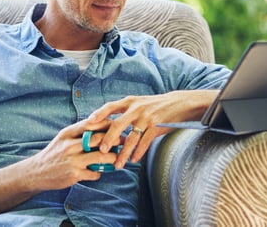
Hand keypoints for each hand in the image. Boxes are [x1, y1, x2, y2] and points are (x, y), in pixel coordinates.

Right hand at [24, 119, 120, 189]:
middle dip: (115, 140)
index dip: (108, 123)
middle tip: (122, 141)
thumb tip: (101, 123)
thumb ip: (80, 130)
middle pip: (100, 139)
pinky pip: (95, 173)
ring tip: (114, 158)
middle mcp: (71, 145)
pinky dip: (99, 172)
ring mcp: (73, 160)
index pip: (92, 123)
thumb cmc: (55, 152)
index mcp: (68, 133)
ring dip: (111, 158)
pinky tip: (97, 171)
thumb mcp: (63, 137)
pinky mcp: (75, 175)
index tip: (117, 125)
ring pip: (102, 157)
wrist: (37, 172)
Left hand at [88, 90, 217, 168]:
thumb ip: (126, 112)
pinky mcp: (156, 126)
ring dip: (123, 153)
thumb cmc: (156, 106)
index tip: (87, 124)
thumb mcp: (140, 103)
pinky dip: (138, 152)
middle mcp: (136, 108)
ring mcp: (146, 117)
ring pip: (130, 138)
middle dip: (108, 139)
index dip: (98, 115)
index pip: (110, 106)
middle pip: (117, 124)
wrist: (179, 104)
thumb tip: (109, 125)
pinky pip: (144, 142)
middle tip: (101, 150)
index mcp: (130, 101)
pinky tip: (134, 160)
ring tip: (118, 164)